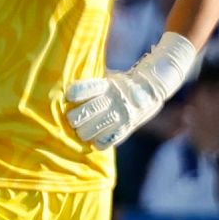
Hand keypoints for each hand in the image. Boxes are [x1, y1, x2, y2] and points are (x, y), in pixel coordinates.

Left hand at [65, 33, 194, 149]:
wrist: (150, 89)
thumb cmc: (122, 82)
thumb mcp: (109, 77)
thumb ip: (92, 84)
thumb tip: (68, 92)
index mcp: (107, 85)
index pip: (83, 90)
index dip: (74, 94)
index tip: (70, 96)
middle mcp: (113, 101)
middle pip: (83, 114)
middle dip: (74, 118)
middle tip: (74, 119)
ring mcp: (121, 116)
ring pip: (91, 131)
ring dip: (83, 132)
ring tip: (82, 131)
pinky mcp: (126, 128)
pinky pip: (106, 142)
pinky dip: (97, 142)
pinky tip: (95, 138)